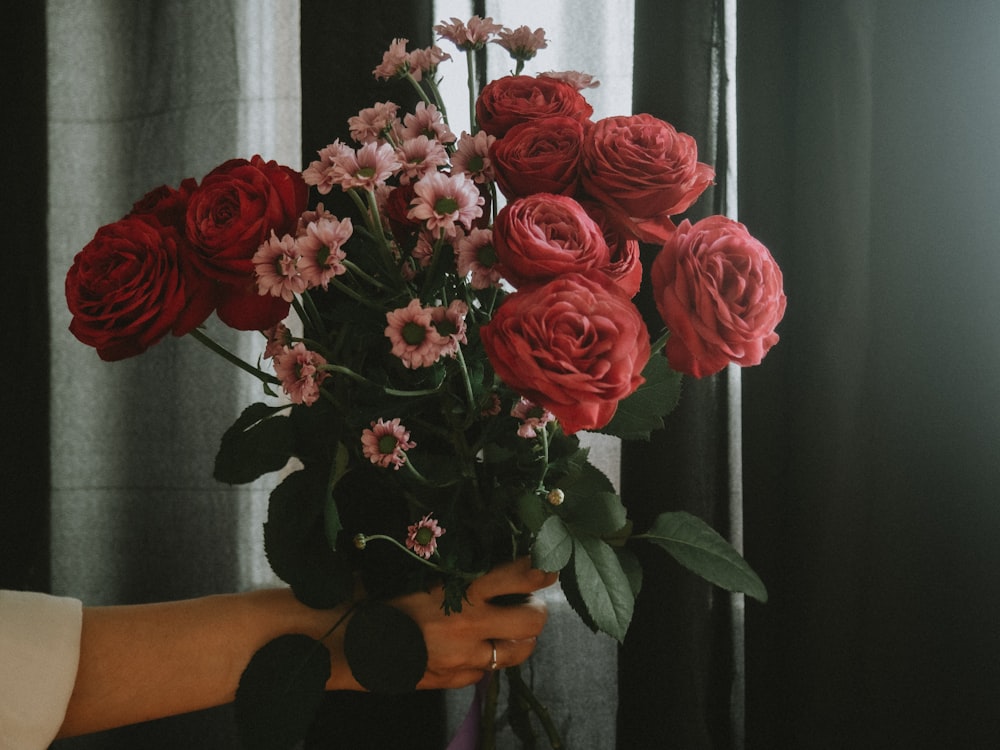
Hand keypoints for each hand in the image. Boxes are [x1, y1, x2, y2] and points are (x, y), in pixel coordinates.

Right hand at [388, 557, 557, 688]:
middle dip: (536, 609)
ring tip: (509, 626)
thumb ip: (449, 571)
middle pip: (532, 621)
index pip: (516, 578)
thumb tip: (479, 549)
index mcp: (459, 594)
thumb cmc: (377, 601)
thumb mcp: (415, 576)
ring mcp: (464, 659)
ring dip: (520, 638)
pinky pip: (486, 670)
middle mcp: (468, 627)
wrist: (349, 648)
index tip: (548, 564)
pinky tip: (471, 646)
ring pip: (518, 652)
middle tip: (527, 599)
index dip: (539, 570)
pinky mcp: (455, 680)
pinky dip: (485, 658)